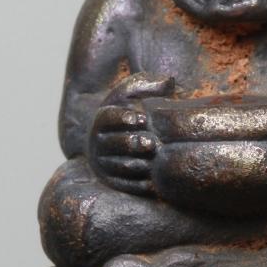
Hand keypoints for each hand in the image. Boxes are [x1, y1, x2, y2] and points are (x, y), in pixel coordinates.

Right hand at [89, 73, 174, 192]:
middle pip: (113, 144)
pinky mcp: (113, 181)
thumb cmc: (135, 110)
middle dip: (132, 143)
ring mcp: (104, 163)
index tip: (141, 118)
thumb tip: (168, 81)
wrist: (127, 138)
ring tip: (153, 161)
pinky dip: (138, 184)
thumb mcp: (136, 94)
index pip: (107, 118)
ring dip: (136, 165)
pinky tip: (154, 181)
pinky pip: (124, 185)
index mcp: (103, 119)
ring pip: (118, 166)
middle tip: (152, 143)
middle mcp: (98, 143)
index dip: (122, 118)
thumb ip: (149, 85)